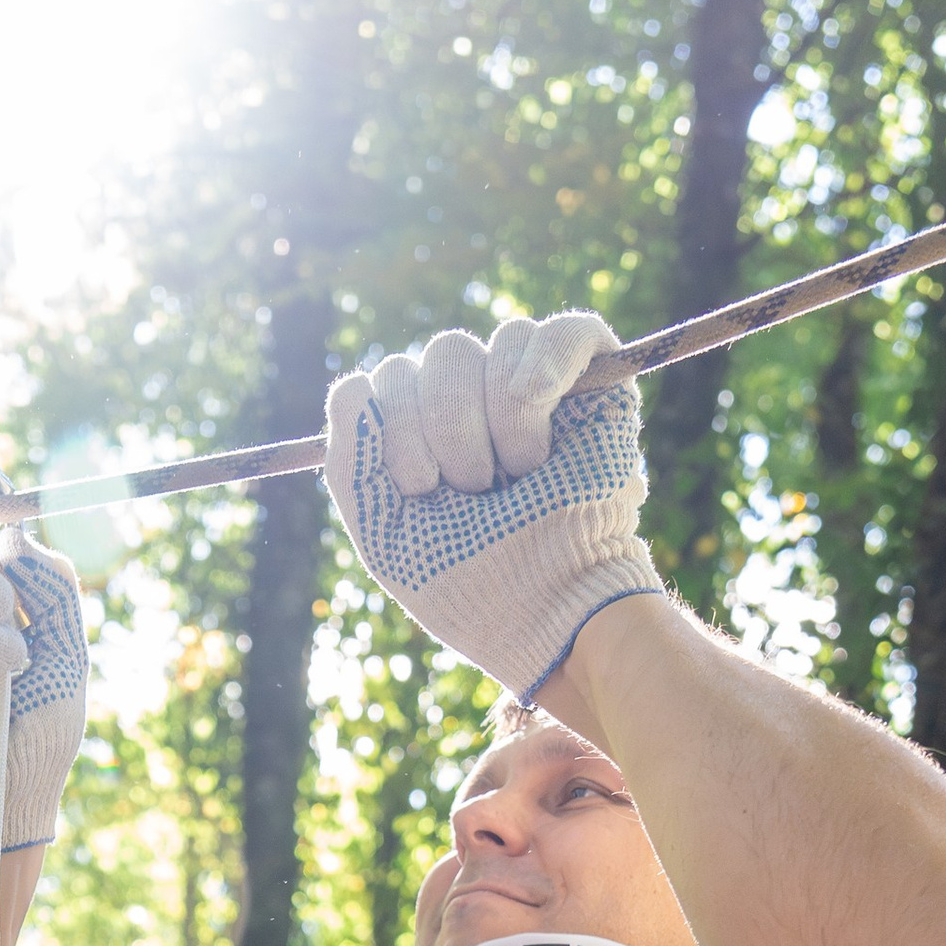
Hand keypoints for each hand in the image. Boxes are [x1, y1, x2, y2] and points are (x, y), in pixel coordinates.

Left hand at [322, 313, 664, 699]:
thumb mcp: (385, 533)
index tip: (420, 489)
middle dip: (446, 430)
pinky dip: (546, 363)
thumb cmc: (472, 586)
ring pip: (493, 344)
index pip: (384, 381)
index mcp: (423, 431)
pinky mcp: (595, 386)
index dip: (392, 429)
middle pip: (440, 355)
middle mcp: (476, 400)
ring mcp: (534, 388)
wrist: (550, 613)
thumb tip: (352, 385)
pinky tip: (536, 409)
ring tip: (520, 477)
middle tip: (476, 492)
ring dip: (498, 421)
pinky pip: (564, 332)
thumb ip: (350, 461)